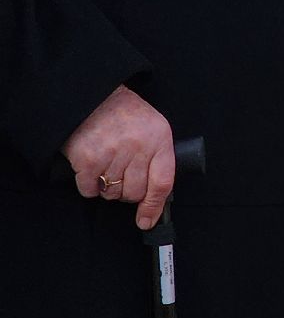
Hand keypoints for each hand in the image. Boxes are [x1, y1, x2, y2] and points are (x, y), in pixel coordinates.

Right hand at [63, 85, 174, 230]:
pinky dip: (88, 186)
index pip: (162, 183)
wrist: (92, 96)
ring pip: (112, 193)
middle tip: (121, 177)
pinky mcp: (87, 158)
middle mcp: (138, 146)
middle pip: (135, 193)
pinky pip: (89, 190)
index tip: (147, 221)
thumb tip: (155, 199)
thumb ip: (156, 158)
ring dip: (108, 187)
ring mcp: (112, 152)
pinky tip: (91, 169)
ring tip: (106, 166)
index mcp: (160, 138)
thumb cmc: (125, 115)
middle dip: (127, 193)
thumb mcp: (152, 128)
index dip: (154, 207)